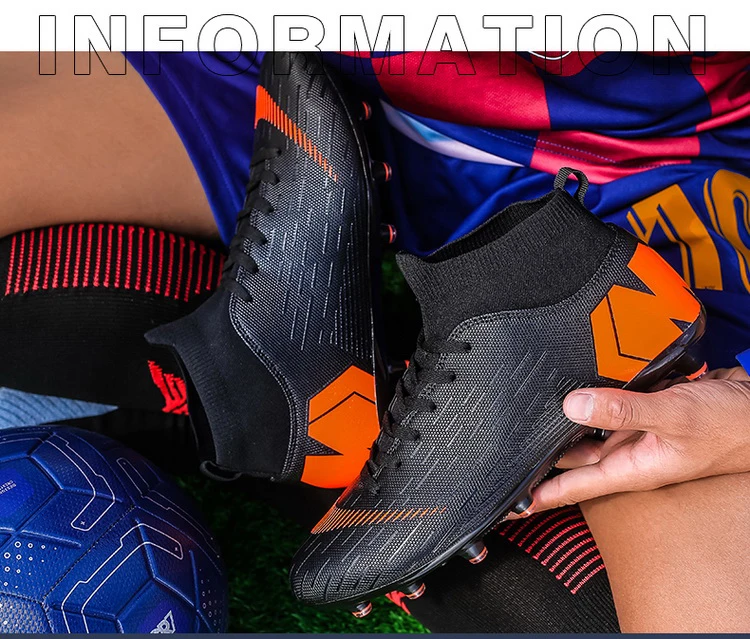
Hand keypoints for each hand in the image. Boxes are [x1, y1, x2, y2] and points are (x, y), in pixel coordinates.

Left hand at [527, 367, 749, 514]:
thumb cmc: (730, 427)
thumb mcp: (674, 417)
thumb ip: (624, 410)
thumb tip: (572, 405)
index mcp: (632, 466)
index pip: (574, 486)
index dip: (540, 496)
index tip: (509, 505)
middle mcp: (629, 452)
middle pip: (574, 457)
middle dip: (542, 455)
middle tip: (507, 452)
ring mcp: (636, 433)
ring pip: (588, 429)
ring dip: (564, 424)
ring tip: (528, 421)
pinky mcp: (644, 413)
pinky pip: (608, 409)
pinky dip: (589, 403)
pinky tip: (572, 391)